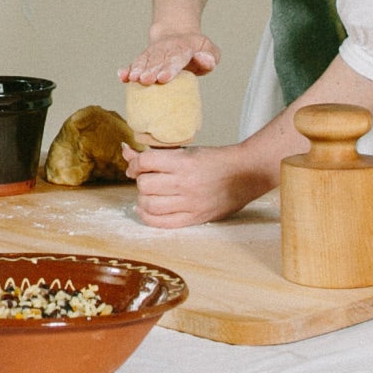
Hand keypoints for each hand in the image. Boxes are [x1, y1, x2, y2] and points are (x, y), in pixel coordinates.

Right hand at [119, 31, 219, 84]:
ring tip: (133, 78)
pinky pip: (135, 63)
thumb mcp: (210, 50)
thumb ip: (210, 57)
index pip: (176, 57)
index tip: (163, 78)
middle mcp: (166, 49)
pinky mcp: (144, 58)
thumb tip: (205, 60)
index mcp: (184, 48)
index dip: (169, 68)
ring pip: (145, 60)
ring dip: (138, 69)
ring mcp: (153, 53)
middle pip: (158, 60)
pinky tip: (122, 76)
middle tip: (145, 80)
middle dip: (151, 70)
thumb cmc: (196, 51)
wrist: (177, 35)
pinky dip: (127, 70)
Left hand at [127, 141, 273, 227]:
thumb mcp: (187, 151)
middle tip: (148, 179)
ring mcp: (190, 203)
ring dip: (143, 198)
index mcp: (184, 161)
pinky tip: (147, 209)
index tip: (135, 166)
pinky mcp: (195, 218)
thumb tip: (126, 150)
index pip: (145, 162)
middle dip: (141, 181)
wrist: (246, 174)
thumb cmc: (216, 160)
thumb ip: (156, 154)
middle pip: (144, 184)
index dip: (134, 164)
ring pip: (149, 204)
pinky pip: (162, 222)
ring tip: (149, 194)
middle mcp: (185, 183)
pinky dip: (148, 216)